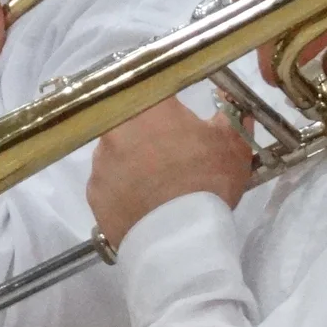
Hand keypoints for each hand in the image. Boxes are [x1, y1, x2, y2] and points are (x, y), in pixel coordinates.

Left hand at [86, 99, 254, 249]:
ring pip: (116, 151)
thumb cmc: (208, 182)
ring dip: (132, 159)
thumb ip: (231, 115)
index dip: (164, 101)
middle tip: (169, 153)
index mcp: (149, 106)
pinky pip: (108, 181)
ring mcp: (100, 161)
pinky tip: (141, 201)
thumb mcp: (232, 145)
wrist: (179, 238)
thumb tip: (230, 99)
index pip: (152, 87)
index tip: (174, 113)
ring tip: (155, 183)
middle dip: (148, 132)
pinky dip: (122, 187)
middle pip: (130, 120)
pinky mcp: (93, 191)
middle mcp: (115, 127)